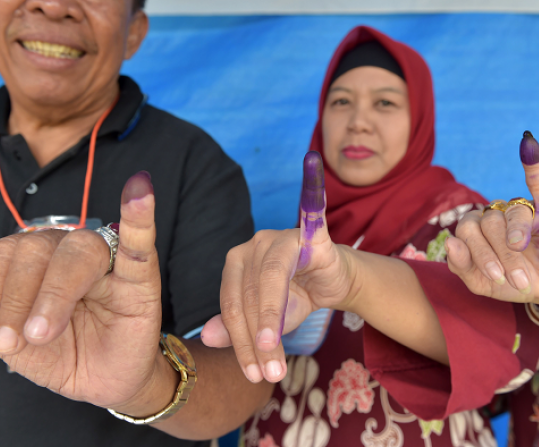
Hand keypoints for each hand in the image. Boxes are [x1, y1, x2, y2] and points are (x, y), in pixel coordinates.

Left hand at [0, 172, 170, 414]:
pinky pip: (140, 241)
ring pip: (79, 249)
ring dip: (55, 292)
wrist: (102, 383)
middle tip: (17, 340)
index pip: (8, 251)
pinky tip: (139, 189)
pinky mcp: (141, 277)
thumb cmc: (60, 353)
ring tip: (44, 332)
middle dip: (17, 296)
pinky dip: (139, 215)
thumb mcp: (9, 334)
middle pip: (38, 247)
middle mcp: (69, 253)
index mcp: (38, 261)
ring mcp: (108, 262)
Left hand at [201, 152, 355, 382]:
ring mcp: (281, 236)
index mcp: (236, 264)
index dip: (239, 342)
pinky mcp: (312, 232)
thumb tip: (206, 338)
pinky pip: (313, 209)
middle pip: (248, 296)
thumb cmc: (295, 298)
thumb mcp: (266, 320)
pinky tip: (311, 163)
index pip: (230, 305)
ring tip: (276, 357)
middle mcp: (253, 245)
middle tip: (267, 374)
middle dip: (255, 340)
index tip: (253, 374)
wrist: (332, 283)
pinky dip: (312, 188)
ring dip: (272, 321)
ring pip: (269, 280)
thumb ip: (236, 327)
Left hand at [445, 132, 538, 310]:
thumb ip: (460, 266)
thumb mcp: (480, 283)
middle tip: (513, 279)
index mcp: (475, 230)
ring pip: (509, 216)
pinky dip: (533, 165)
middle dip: (498, 255)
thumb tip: (449, 242)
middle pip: (487, 224)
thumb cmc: (510, 282)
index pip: (465, 231)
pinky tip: (528, 145)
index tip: (494, 278)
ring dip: (515, 243)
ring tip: (524, 266)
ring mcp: (518, 212)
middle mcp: (494, 216)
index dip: (478, 254)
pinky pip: (538, 184)